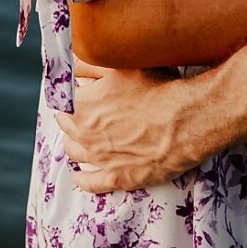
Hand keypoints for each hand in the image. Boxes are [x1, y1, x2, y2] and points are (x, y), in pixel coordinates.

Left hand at [52, 60, 200, 194]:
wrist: (185, 121)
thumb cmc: (155, 88)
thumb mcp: (119, 65)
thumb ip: (88, 64)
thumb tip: (71, 65)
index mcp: (81, 105)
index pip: (61, 100)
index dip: (69, 95)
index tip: (76, 92)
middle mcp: (84, 134)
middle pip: (67, 127)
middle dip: (71, 117)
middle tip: (82, 111)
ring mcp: (100, 158)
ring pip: (75, 152)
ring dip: (75, 144)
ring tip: (80, 139)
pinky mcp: (119, 177)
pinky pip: (91, 183)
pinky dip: (83, 179)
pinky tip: (80, 175)